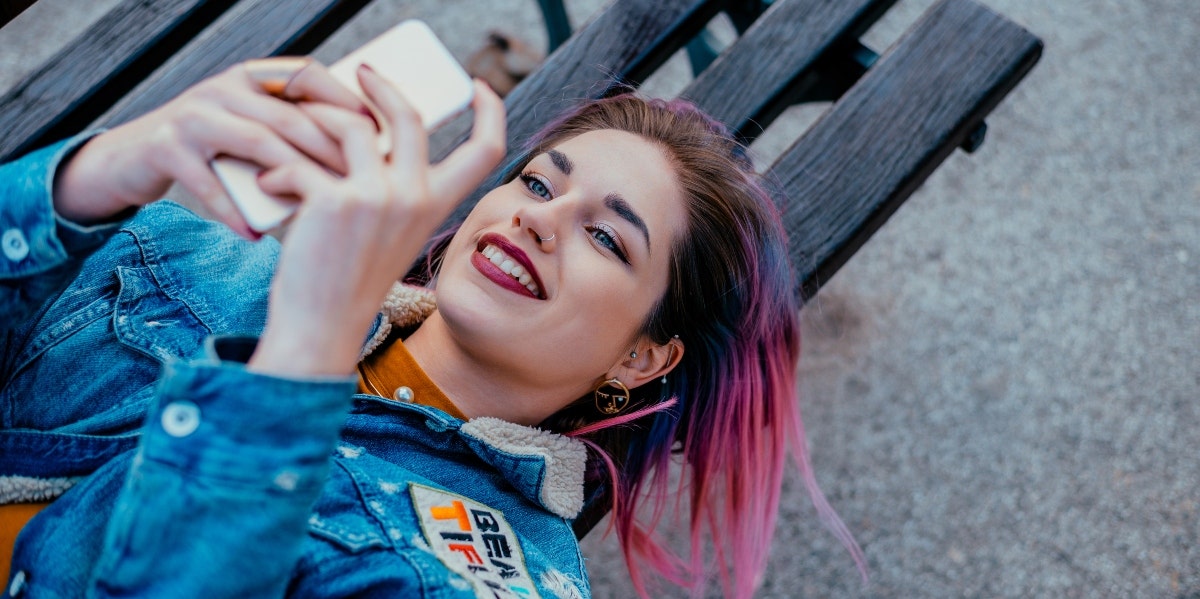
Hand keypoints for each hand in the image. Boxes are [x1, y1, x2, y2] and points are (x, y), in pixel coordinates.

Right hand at [52, 59, 365, 237]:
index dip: (343, 99)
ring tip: (323, 205)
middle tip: (364, 180)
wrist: (128, 161)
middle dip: (330, 147)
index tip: (378, 131)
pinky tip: (257, 235)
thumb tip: (360, 159)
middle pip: (288, 114)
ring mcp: (192, 116)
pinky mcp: (165, 149)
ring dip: (293, 175)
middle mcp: (222, 89)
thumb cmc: (208, 153)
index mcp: (249, 79)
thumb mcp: (248, 132)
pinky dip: (235, 213)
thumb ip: (289, 135)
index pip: (305, 75)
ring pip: (255, 141)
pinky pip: (209, 185)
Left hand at [247, 69, 505, 377]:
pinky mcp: (334, 202)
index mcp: (437, 206)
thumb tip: (366, 132)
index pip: (487, 151)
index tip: (479, 87)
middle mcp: (415, 198)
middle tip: (362, 72)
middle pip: (410, 115)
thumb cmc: (348, 280)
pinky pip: (301, 162)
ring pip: (350, 125)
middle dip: (382, 84)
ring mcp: (377, 198)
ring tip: (294, 121)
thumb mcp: (388, 232)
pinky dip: (279, 171)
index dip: (491, 111)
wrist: (321, 326)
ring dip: (316, 114)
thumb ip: (392, 189)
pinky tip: (269, 186)